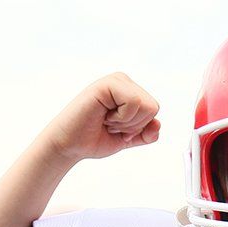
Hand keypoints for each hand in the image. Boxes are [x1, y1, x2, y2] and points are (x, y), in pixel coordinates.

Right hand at [43, 73, 161, 161]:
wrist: (70, 146)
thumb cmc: (95, 139)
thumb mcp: (128, 139)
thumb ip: (146, 134)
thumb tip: (158, 123)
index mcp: (130, 91)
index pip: (154, 110)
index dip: (138, 127)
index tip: (117, 128)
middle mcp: (124, 82)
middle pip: (153, 107)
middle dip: (133, 125)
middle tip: (110, 125)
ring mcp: (115, 80)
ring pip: (146, 106)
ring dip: (126, 123)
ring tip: (106, 120)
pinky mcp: (107, 84)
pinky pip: (134, 102)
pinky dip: (121, 118)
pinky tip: (103, 115)